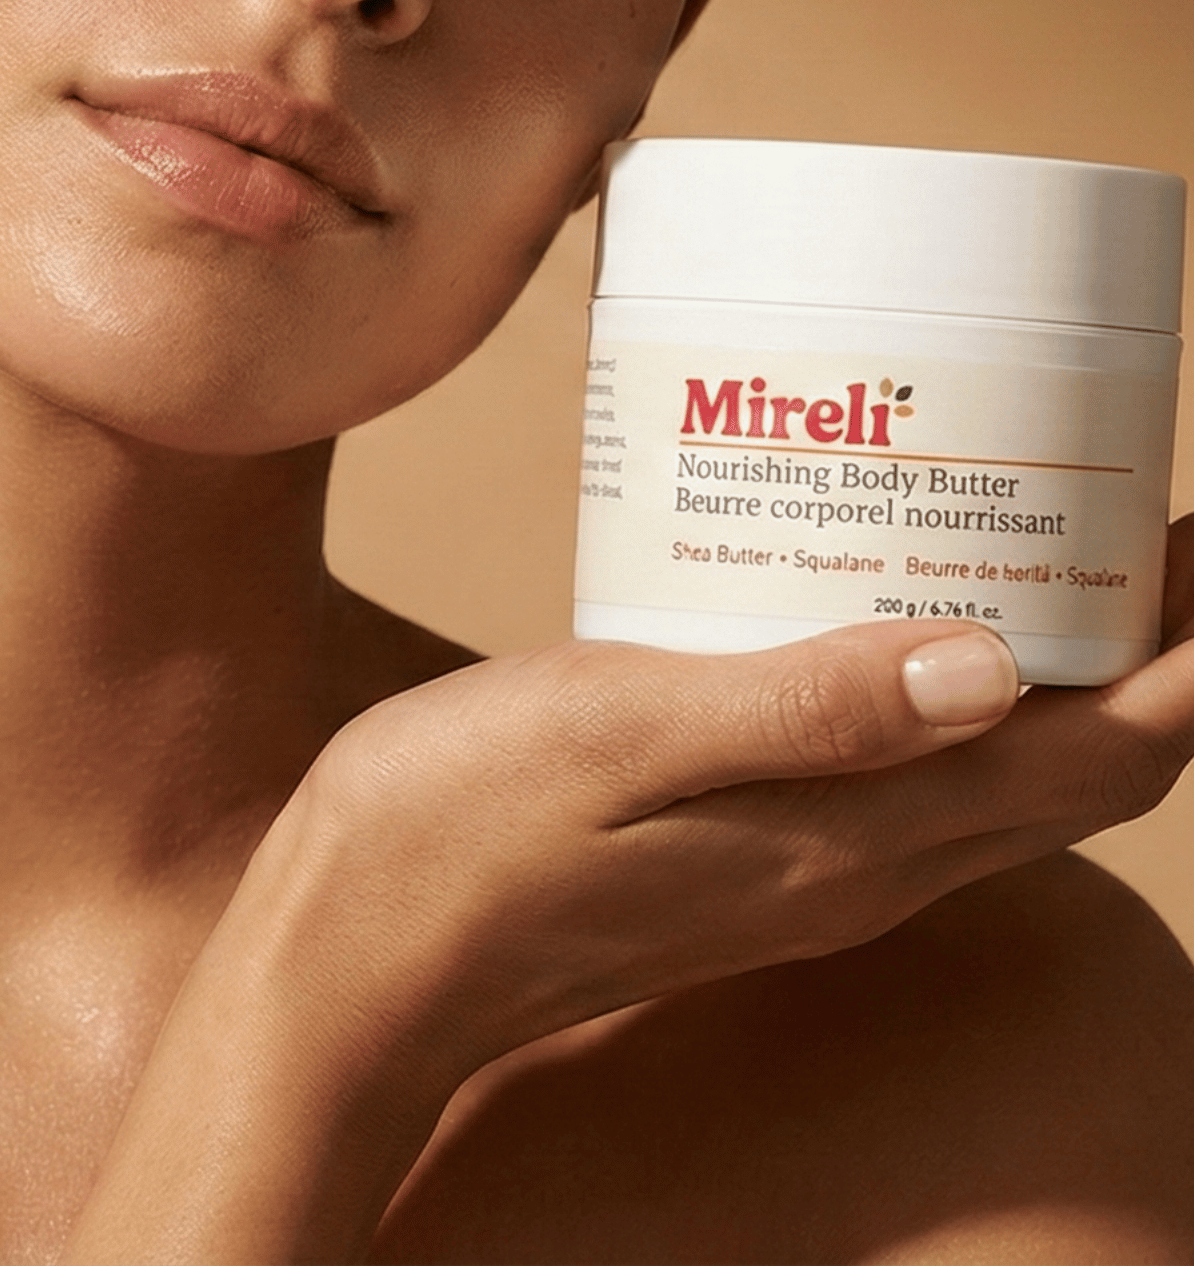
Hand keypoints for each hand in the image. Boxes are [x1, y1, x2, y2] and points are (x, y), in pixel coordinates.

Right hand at [65, 519, 1193, 1260]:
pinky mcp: (755, 845)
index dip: (1190, 655)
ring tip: (1052, 531)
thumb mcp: (616, 734)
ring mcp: (811, 866)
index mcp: (850, 838)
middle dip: (1152, 647)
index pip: (1099, 760)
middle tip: (1149, 505)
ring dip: (1066, 664)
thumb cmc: (454, 838)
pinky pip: (909, 763)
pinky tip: (893, 595)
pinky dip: (955, 681)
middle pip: (1080, 767)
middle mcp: (860, 865)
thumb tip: (993, 668)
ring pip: (1003, 770)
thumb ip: (801, 708)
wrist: (354, 960)